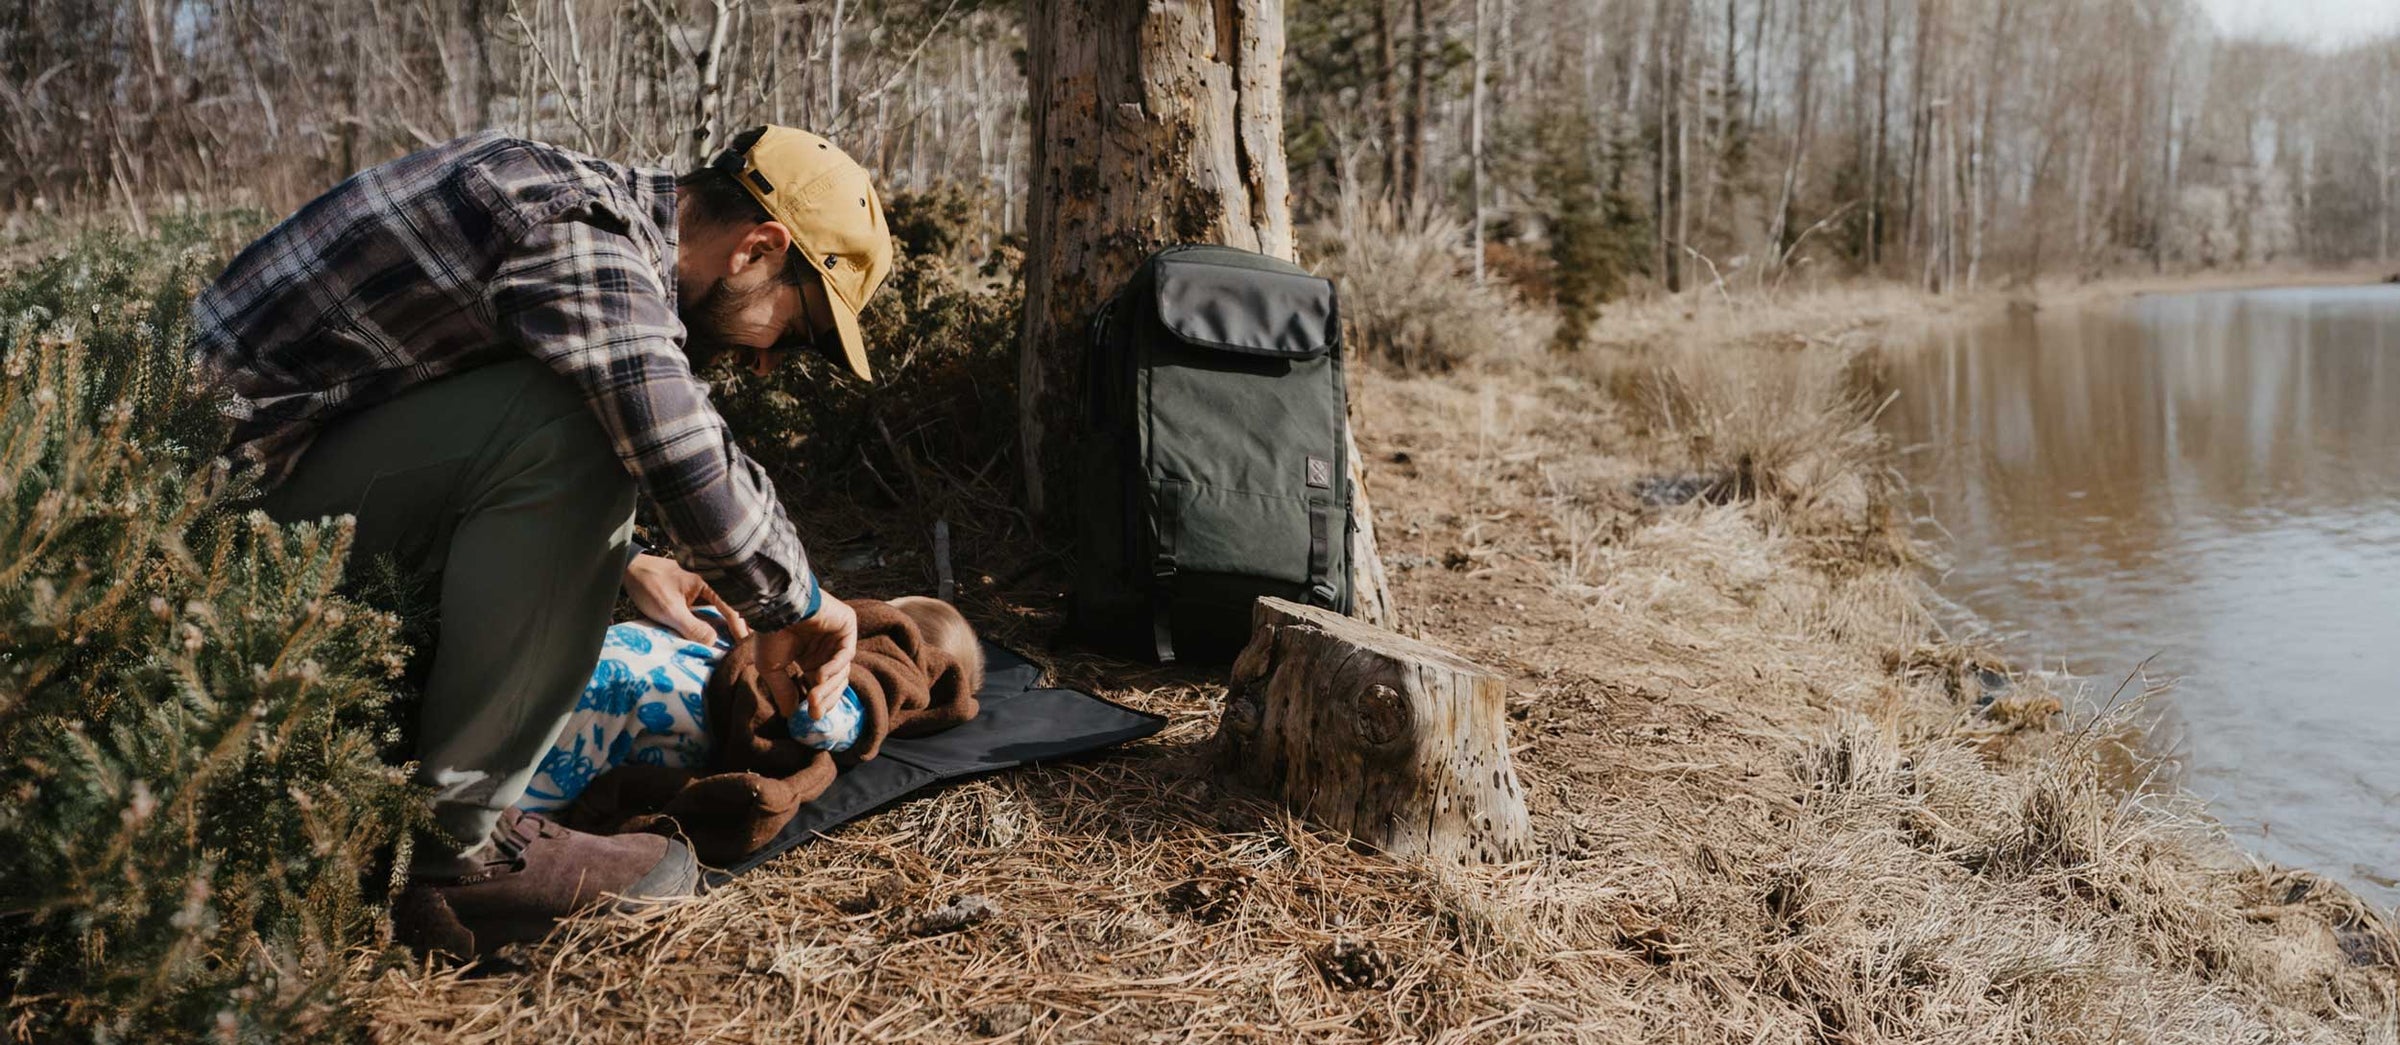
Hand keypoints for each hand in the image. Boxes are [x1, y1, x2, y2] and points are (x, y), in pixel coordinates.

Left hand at [623, 553, 750, 643]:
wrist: (629, 569)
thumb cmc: (650, 585)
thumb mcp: (670, 610)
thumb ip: (692, 627)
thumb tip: (714, 643)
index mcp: (710, 582)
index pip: (733, 607)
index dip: (739, 628)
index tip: (744, 645)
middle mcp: (710, 584)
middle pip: (731, 607)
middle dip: (737, 627)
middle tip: (743, 647)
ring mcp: (701, 589)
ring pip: (719, 610)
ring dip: (724, 626)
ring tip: (733, 644)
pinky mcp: (692, 595)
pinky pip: (708, 610)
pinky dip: (712, 623)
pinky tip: (713, 635)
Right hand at [752, 592, 858, 720]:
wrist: (773, 607)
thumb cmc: (769, 633)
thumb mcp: (772, 668)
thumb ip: (784, 691)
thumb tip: (790, 715)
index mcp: (809, 656)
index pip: (822, 685)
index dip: (818, 702)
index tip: (810, 717)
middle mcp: (825, 648)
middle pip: (835, 682)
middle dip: (824, 699)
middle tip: (813, 711)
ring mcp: (838, 636)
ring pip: (842, 671)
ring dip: (828, 687)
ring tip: (812, 697)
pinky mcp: (847, 625)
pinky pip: (846, 654)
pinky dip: (834, 667)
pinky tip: (818, 675)